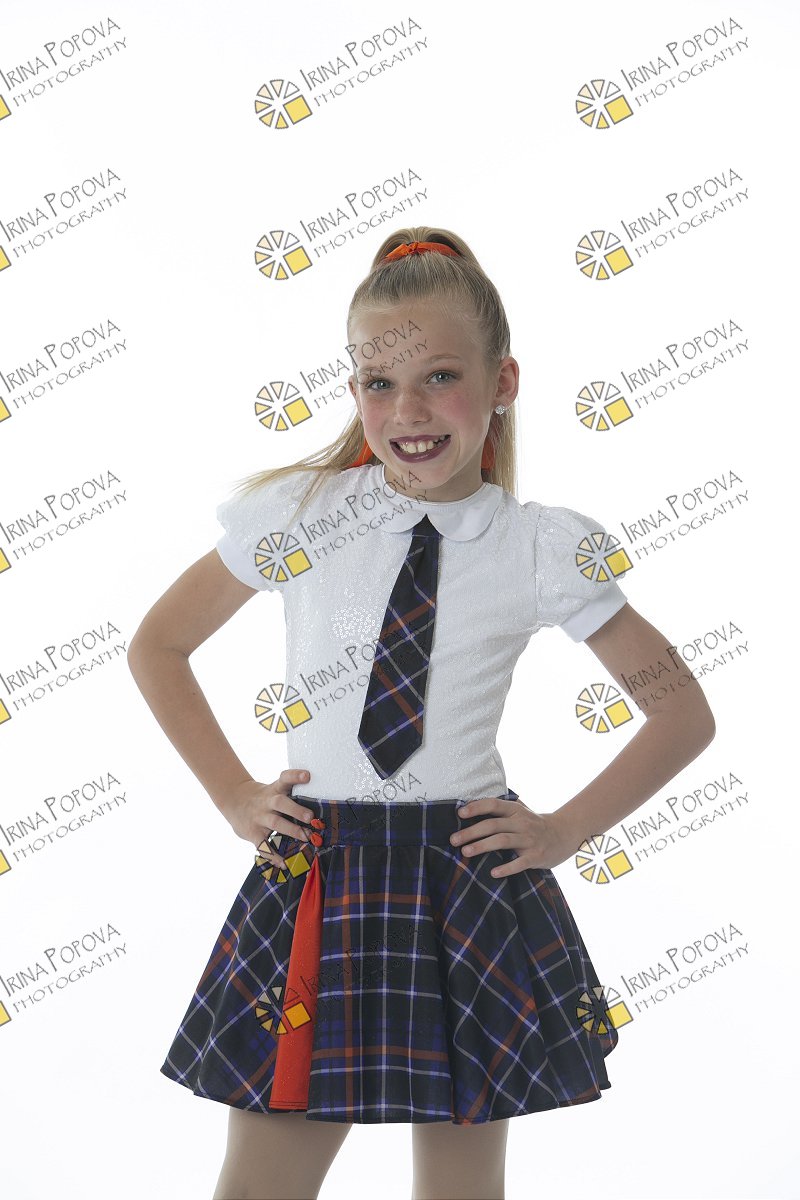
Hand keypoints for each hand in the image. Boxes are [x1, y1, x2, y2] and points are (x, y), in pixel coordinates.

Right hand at [223, 768, 317, 867]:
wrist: (233, 800)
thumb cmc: (262, 797)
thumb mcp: (272, 789)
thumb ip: (289, 795)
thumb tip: (318, 806)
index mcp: (273, 789)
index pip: (284, 778)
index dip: (295, 776)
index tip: (307, 776)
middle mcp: (266, 802)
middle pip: (280, 802)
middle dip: (296, 810)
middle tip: (310, 817)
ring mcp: (259, 818)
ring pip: (275, 823)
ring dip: (291, 830)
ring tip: (306, 837)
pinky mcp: (253, 833)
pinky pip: (263, 845)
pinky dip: (274, 856)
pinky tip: (284, 863)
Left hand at [450, 795, 578, 876]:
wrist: (564, 834)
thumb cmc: (534, 824)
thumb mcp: (520, 812)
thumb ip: (500, 811)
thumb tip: (468, 809)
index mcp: (515, 810)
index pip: (493, 805)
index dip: (476, 808)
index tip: (460, 814)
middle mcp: (522, 822)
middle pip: (493, 825)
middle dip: (471, 832)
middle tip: (453, 840)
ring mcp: (529, 839)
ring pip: (502, 840)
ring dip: (482, 846)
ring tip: (465, 852)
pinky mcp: (536, 856)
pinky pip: (519, 862)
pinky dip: (506, 868)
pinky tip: (493, 873)